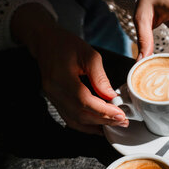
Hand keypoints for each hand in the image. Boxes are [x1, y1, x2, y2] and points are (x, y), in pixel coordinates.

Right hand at [12, 4, 127, 134]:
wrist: (46, 41)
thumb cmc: (66, 44)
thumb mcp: (89, 55)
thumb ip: (100, 77)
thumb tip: (112, 96)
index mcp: (62, 77)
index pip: (84, 100)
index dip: (103, 110)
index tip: (120, 114)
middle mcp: (54, 91)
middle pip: (80, 114)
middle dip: (104, 120)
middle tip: (122, 121)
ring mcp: (52, 97)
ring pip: (75, 120)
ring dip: (96, 125)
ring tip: (114, 124)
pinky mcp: (55, 100)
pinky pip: (69, 118)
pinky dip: (85, 125)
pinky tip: (98, 126)